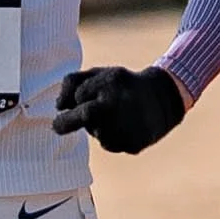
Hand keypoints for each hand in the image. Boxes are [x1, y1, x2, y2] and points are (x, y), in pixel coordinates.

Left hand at [52, 64, 185, 154]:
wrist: (162, 99)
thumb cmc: (123, 86)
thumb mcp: (99, 74)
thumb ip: (73, 82)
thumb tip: (58, 106)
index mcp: (110, 83)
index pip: (79, 96)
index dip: (77, 99)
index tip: (78, 100)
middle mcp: (119, 104)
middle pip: (83, 116)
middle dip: (66, 122)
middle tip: (57, 126)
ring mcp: (126, 126)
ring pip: (96, 132)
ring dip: (96, 127)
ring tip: (115, 116)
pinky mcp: (132, 144)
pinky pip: (109, 144)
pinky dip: (111, 137)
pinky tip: (123, 127)